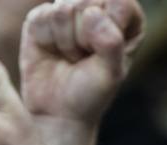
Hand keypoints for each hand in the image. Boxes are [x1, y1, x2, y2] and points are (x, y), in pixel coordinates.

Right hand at [18, 0, 144, 126]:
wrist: (58, 111)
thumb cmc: (91, 92)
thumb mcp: (112, 73)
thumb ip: (111, 42)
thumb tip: (92, 13)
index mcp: (124, 16)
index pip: (118, 0)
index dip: (109, 27)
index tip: (104, 52)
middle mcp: (97, 6)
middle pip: (88, 1)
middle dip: (85, 37)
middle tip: (85, 58)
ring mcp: (68, 8)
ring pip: (64, 7)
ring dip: (66, 41)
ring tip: (71, 57)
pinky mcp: (42, 16)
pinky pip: (42, 16)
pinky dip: (47, 39)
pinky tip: (53, 51)